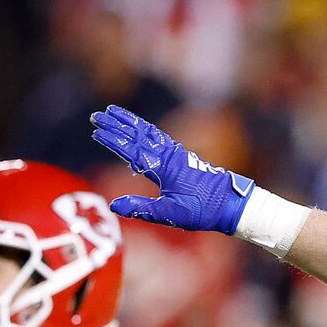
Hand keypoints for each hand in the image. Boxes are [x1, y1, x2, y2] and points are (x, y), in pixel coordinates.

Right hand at [90, 106, 253, 234]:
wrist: (230, 203)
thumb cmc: (201, 211)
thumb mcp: (169, 214)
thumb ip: (141, 209)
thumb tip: (114, 205)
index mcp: (163, 167)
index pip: (131, 150)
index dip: (113, 140)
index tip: (96, 131)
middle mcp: (168, 155)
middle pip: (137, 135)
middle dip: (116, 125)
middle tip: (96, 115)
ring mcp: (176, 153)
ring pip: (148, 131)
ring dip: (129, 122)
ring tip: (113, 111)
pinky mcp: (181, 156)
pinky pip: (158, 136)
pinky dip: (144, 128)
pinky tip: (139, 126)